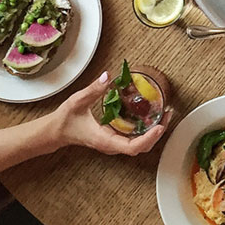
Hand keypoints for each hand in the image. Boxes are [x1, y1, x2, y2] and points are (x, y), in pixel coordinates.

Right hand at [47, 72, 168, 155]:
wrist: (56, 132)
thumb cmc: (66, 120)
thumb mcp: (77, 101)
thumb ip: (93, 89)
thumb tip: (108, 76)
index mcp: (105, 140)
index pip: (131, 147)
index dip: (148, 138)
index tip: (160, 126)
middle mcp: (112, 145)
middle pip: (141, 148)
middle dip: (157, 134)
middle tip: (168, 115)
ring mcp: (114, 143)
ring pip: (140, 145)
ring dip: (155, 132)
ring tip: (166, 115)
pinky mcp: (115, 139)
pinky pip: (135, 139)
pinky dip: (147, 130)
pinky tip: (153, 117)